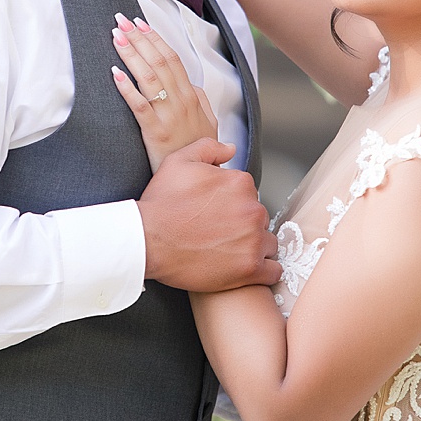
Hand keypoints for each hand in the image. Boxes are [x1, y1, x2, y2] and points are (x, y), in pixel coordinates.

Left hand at [109, 15, 218, 171]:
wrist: (200, 178)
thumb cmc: (198, 148)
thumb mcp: (207, 121)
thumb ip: (198, 99)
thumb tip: (189, 83)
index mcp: (191, 95)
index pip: (172, 58)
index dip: (155, 38)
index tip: (139, 22)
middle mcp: (181, 101)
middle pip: (158, 61)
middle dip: (138, 38)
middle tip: (120, 20)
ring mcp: (168, 116)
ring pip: (149, 78)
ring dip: (131, 54)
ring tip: (116, 37)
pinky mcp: (156, 132)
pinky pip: (139, 106)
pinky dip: (127, 88)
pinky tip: (115, 74)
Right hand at [138, 139, 280, 292]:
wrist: (147, 240)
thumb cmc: (161, 205)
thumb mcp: (178, 162)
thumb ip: (209, 149)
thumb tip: (231, 149)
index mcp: (240, 183)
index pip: (249, 195)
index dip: (233, 206)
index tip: (217, 216)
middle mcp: (253, 209)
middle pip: (259, 219)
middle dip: (244, 227)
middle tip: (218, 236)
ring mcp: (254, 240)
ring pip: (268, 243)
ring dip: (253, 248)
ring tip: (227, 254)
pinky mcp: (251, 268)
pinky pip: (274, 271)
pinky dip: (263, 271)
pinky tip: (243, 269)